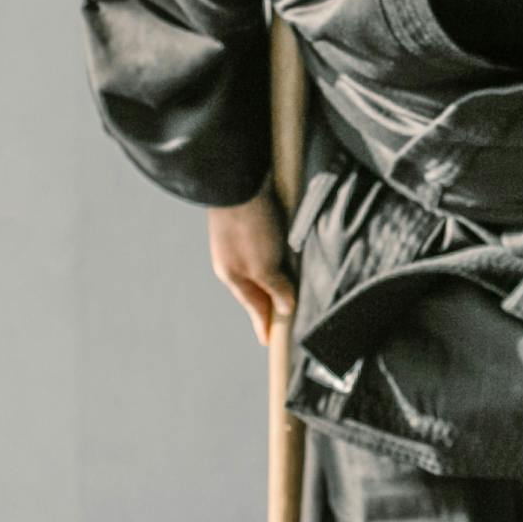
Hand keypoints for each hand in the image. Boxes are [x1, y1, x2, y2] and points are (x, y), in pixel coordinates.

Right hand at [207, 195, 294, 345]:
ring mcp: (241, 239)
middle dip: (268, 302)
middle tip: (282, 317)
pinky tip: (287, 254)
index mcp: (233, 275)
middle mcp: (234, 259)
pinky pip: (266, 247)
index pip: (254, 307)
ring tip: (289, 288)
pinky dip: (277, 257)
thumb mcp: (263, 265)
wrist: (238, 179)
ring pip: (261, 267)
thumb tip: (285, 307)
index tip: (269, 342)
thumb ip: (274, 287)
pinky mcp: (251, 221)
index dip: (263, 324)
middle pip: (255, 287)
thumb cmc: (248, 226)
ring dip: (275, 278)